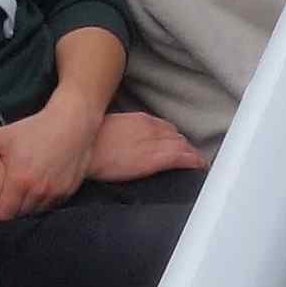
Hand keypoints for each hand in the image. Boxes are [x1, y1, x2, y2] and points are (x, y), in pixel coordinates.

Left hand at [0, 94, 103, 220]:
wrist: (73, 121)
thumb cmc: (36, 128)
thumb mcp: (3, 136)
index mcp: (19, 181)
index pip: (3, 215)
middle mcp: (38, 191)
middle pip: (19, 215)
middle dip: (11, 210)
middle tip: (7, 198)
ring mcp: (56, 192)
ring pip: (36, 211)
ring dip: (28, 207)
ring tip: (23, 193)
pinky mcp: (69, 190)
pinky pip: (53, 205)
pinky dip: (45, 201)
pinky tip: (40, 188)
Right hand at [90, 106, 205, 181]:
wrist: (86, 148)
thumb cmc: (91, 141)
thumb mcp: (110, 129)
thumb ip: (123, 132)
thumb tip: (123, 141)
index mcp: (140, 120)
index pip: (165, 127)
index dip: (173, 138)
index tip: (176, 145)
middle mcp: (152, 129)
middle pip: (176, 137)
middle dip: (183, 147)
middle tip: (190, 157)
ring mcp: (155, 143)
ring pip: (182, 146)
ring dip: (191, 154)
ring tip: (198, 163)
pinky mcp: (155, 159)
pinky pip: (181, 158)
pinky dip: (193, 161)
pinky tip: (199, 166)